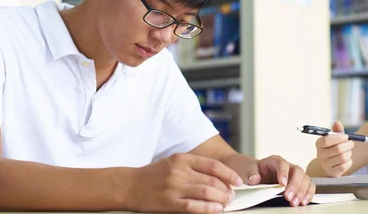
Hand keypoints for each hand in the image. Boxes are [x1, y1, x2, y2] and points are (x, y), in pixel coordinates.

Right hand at [126, 153, 242, 212]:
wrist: (129, 185)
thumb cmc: (154, 174)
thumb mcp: (174, 162)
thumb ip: (194, 165)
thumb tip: (219, 175)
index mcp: (182, 159)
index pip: (213, 165)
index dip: (229, 174)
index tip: (237, 181)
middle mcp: (179, 171)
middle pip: (212, 180)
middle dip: (227, 189)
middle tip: (232, 195)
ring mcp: (174, 187)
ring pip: (206, 192)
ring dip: (221, 199)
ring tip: (226, 203)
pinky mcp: (168, 203)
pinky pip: (193, 206)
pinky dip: (208, 208)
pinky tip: (216, 210)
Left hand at [245, 155, 315, 206]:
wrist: (260, 173)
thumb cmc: (257, 171)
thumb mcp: (250, 170)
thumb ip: (251, 173)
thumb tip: (254, 179)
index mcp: (276, 161)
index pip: (282, 164)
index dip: (283, 173)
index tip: (282, 185)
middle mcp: (288, 166)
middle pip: (298, 171)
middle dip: (294, 185)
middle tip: (288, 197)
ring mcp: (295, 174)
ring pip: (305, 178)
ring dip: (302, 191)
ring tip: (295, 202)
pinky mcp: (300, 183)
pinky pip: (309, 186)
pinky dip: (308, 194)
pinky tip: (303, 202)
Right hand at [316, 121, 354, 176]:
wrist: (334, 161)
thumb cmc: (335, 145)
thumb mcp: (336, 137)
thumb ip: (337, 130)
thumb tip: (338, 123)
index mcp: (319, 143)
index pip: (327, 140)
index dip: (338, 138)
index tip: (346, 136)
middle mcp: (319, 154)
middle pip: (337, 149)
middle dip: (348, 145)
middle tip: (352, 143)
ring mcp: (325, 165)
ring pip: (342, 158)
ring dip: (349, 153)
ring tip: (348, 151)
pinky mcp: (331, 173)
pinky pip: (344, 167)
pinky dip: (349, 162)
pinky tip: (347, 159)